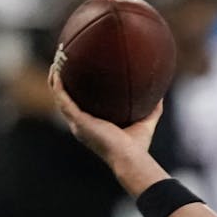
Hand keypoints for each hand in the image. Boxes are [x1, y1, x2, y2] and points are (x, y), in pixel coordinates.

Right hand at [48, 65, 163, 186]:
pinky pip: (62, 98)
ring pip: (59, 95)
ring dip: (55, 76)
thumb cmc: (137, 148)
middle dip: (61, 78)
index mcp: (91, 125)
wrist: (130, 158)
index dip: (76, 89)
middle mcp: (80, 124)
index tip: (77, 72)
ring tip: (57, 57)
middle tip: (63, 59)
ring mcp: (76, 123)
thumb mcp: (146, 123)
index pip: (79, 105)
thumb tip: (161, 94)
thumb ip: (152, 109)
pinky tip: (58, 69)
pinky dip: (58, 84)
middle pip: (65, 97)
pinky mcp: (77, 121)